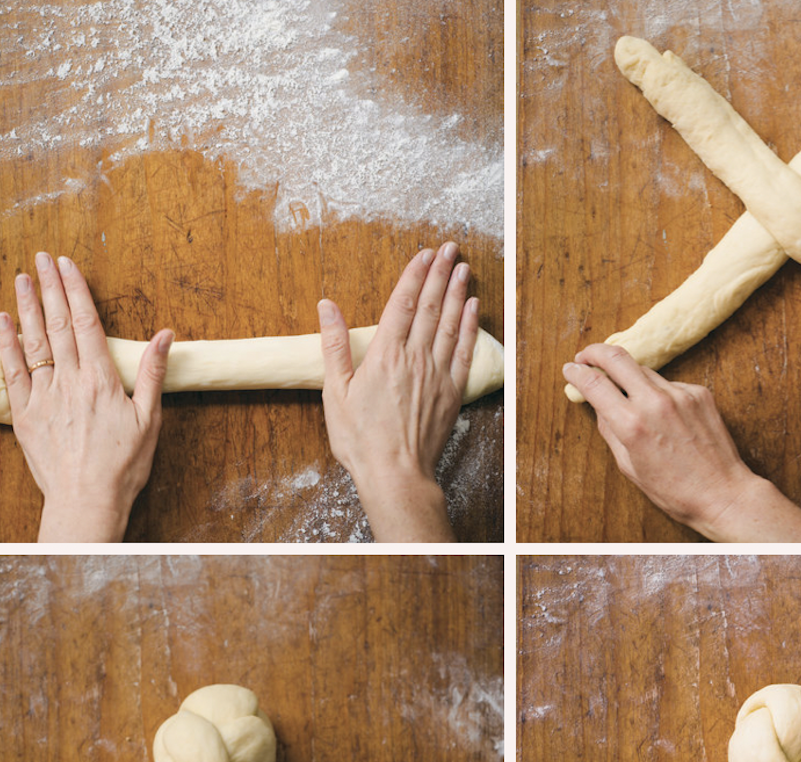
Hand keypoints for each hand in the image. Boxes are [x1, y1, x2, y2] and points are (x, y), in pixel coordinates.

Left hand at [0, 254, 170, 541]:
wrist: (86, 502)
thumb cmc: (122, 466)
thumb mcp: (149, 419)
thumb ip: (152, 372)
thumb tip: (165, 334)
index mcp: (100, 379)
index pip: (86, 322)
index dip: (75, 290)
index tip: (67, 264)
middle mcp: (69, 382)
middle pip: (57, 324)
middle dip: (49, 287)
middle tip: (42, 257)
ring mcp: (44, 397)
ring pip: (33, 342)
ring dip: (27, 307)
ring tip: (23, 278)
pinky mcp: (25, 416)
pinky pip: (14, 373)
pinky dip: (7, 344)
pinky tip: (3, 321)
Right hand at [320, 242, 478, 540]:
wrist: (395, 474)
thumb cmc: (360, 439)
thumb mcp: (335, 392)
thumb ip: (333, 345)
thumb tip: (327, 306)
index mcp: (384, 355)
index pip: (402, 304)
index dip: (413, 275)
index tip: (424, 253)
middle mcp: (414, 358)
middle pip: (430, 306)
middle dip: (440, 273)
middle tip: (450, 248)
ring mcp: (436, 374)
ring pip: (450, 322)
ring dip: (457, 292)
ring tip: (464, 267)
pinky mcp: (452, 391)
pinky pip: (463, 350)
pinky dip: (469, 325)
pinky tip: (473, 306)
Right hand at [562, 344, 763, 535]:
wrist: (722, 493)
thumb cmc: (674, 490)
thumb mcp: (629, 466)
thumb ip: (610, 431)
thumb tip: (599, 406)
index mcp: (631, 425)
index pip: (594, 383)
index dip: (576, 373)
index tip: (570, 369)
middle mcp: (655, 402)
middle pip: (617, 358)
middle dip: (596, 352)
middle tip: (586, 356)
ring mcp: (680, 394)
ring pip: (644, 371)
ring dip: (629, 376)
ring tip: (626, 394)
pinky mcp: (699, 393)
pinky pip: (669, 384)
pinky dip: (658, 393)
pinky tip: (663, 415)